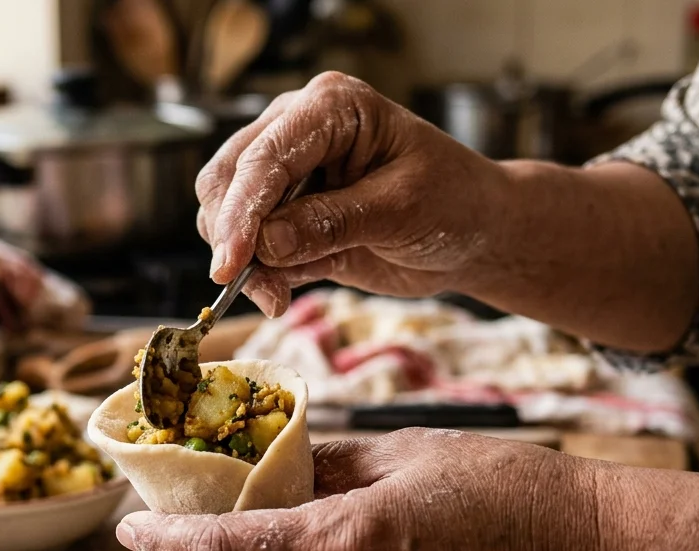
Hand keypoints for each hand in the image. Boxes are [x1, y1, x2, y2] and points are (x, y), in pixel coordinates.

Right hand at [196, 72, 506, 315]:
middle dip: (232, 236)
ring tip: (277, 296)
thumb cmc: (454, 203)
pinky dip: (255, 275)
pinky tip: (280, 295)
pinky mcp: (286, 217)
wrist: (473, 234)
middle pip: (229, 178)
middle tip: (255, 287)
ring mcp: (287, 174)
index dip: (241, 211)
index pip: (265, 156)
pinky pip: (249, 247)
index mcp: (331, 108)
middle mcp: (297, 131)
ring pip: (225, 213)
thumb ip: (332, 224)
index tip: (231, 263)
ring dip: (242, 262)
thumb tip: (266, 244)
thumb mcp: (401, 210)